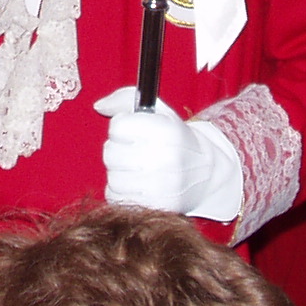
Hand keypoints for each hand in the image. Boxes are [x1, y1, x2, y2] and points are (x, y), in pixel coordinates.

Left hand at [94, 86, 240, 220]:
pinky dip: (120, 192)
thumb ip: (125, 99)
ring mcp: (162, 185)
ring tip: (133, 169)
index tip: (131, 131)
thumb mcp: (159, 111)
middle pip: (110, 153)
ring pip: (112, 178)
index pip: (118, 126)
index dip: (120, 127)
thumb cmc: (175, 139)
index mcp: (166, 130)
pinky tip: (134, 185)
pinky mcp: (157, 206)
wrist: (207, 174)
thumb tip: (99, 106)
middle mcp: (165, 157)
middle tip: (131, 151)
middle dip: (117, 150)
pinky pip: (118, 198)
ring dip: (118, 172)